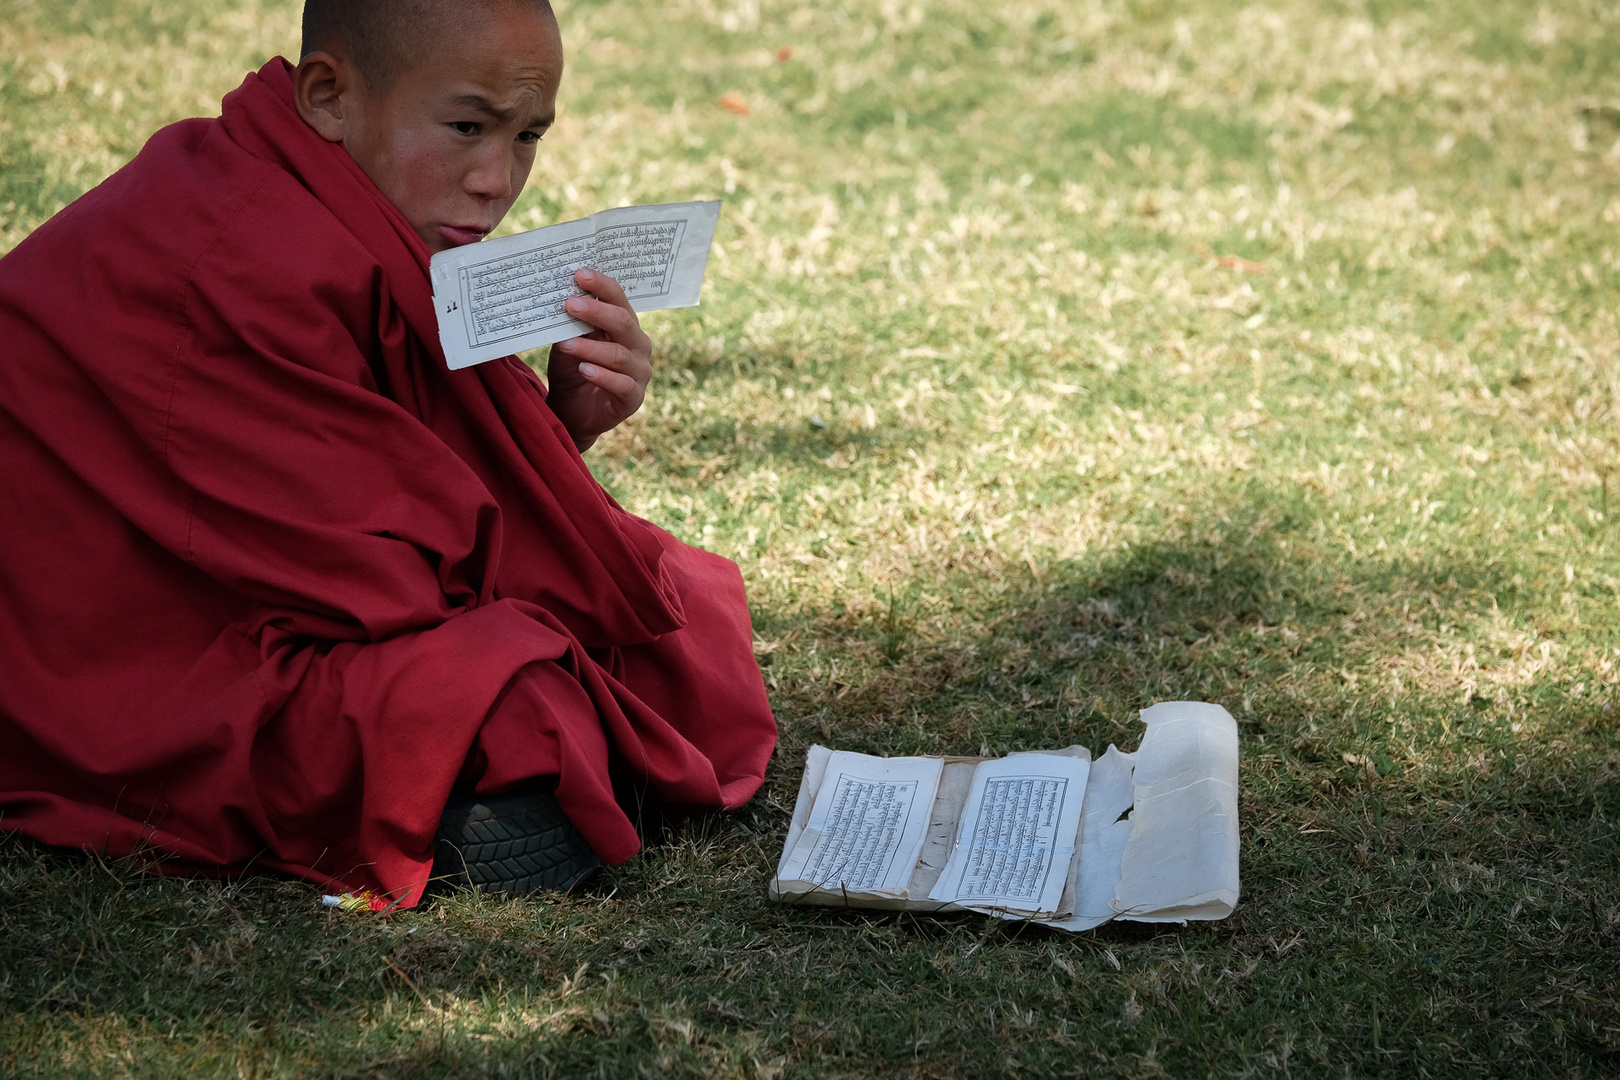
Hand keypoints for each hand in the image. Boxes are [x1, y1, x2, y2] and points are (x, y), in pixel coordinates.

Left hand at [545, 269, 651, 451]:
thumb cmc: (573, 371)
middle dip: (596, 312)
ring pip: (618, 355)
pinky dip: (602, 376)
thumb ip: (572, 324)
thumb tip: (563, 296)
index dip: (602, 285)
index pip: (619, 300)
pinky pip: (621, 384)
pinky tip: (584, 370)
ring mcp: (639, 373)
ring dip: (590, 348)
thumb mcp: (568, 343)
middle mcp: (638, 346)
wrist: (572, 412)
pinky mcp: (633, 399)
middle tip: (570, 305)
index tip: (579, 274)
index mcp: (625, 327)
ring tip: (566, 344)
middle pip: (623, 323)